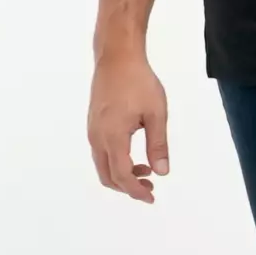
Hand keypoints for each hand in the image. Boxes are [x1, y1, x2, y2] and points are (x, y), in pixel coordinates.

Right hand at [88, 52, 169, 201]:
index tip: (152, 197)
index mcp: (113, 136)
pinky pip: (101, 153)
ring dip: (122, 175)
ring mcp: (93, 131)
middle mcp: (97, 137)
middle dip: (128, 188)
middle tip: (150, 188)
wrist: (116, 57)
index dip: (136, 191)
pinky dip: (115, 162)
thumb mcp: (156, 114)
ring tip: (145, 171)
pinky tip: (134, 156)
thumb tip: (162, 172)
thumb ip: (158, 145)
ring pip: (102, 165)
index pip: (122, 175)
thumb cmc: (139, 82)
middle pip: (108, 176)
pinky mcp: (93, 124)